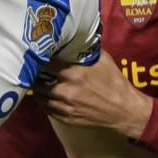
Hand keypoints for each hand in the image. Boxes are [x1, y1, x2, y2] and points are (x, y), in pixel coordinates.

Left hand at [35, 55, 151, 138]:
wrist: (124, 110)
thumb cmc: (115, 82)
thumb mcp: (103, 60)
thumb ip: (87, 50)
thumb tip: (76, 38)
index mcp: (73, 74)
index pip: (45, 63)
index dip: (40, 58)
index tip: (37, 54)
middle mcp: (65, 91)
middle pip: (38, 81)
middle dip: (35, 74)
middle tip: (34, 68)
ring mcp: (64, 107)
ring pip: (39, 97)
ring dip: (37, 88)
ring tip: (37, 81)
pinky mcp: (66, 119)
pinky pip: (46, 109)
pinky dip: (43, 101)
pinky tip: (45, 95)